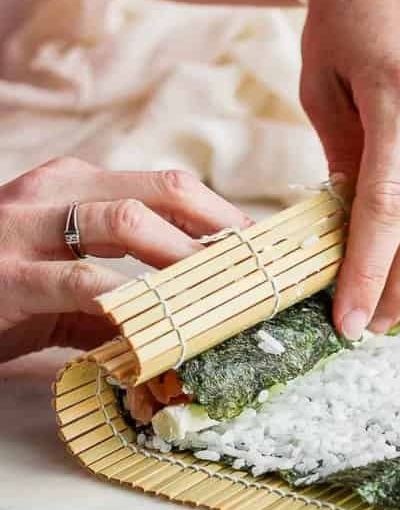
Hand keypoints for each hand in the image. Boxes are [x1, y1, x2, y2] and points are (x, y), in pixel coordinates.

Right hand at [0, 157, 250, 363]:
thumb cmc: (0, 293)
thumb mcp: (65, 282)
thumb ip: (125, 298)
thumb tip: (190, 323)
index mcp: (77, 186)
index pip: (170, 188)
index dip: (225, 217)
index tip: (263, 251)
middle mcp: (55, 192)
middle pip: (163, 193)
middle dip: (220, 230)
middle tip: (256, 269)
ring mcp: (27, 227)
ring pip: (127, 222)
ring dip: (185, 258)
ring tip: (224, 289)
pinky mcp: (8, 275)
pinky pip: (81, 281)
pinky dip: (128, 299)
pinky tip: (157, 321)